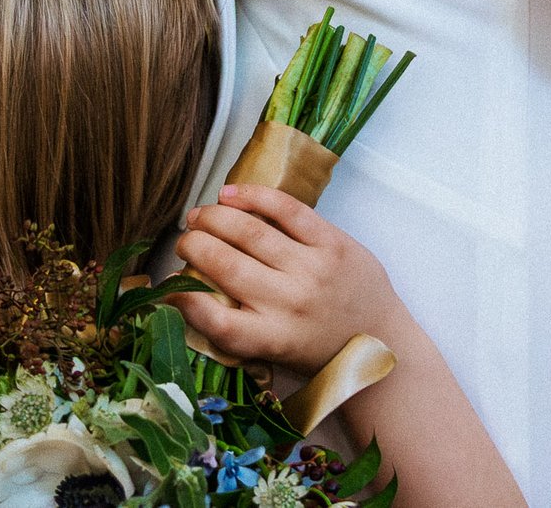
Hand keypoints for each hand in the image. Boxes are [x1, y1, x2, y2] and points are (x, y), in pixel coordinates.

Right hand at [171, 185, 405, 375]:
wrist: (385, 344)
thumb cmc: (323, 353)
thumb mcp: (277, 357)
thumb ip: (240, 331)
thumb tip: (190, 300)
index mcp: (271, 339)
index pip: (214, 320)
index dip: (181, 300)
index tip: (165, 289)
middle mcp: (289, 303)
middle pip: (224, 266)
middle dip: (193, 247)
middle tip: (183, 242)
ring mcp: (312, 269)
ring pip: (249, 232)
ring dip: (214, 219)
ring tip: (197, 216)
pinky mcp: (333, 243)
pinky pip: (288, 209)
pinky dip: (253, 196)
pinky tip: (230, 193)